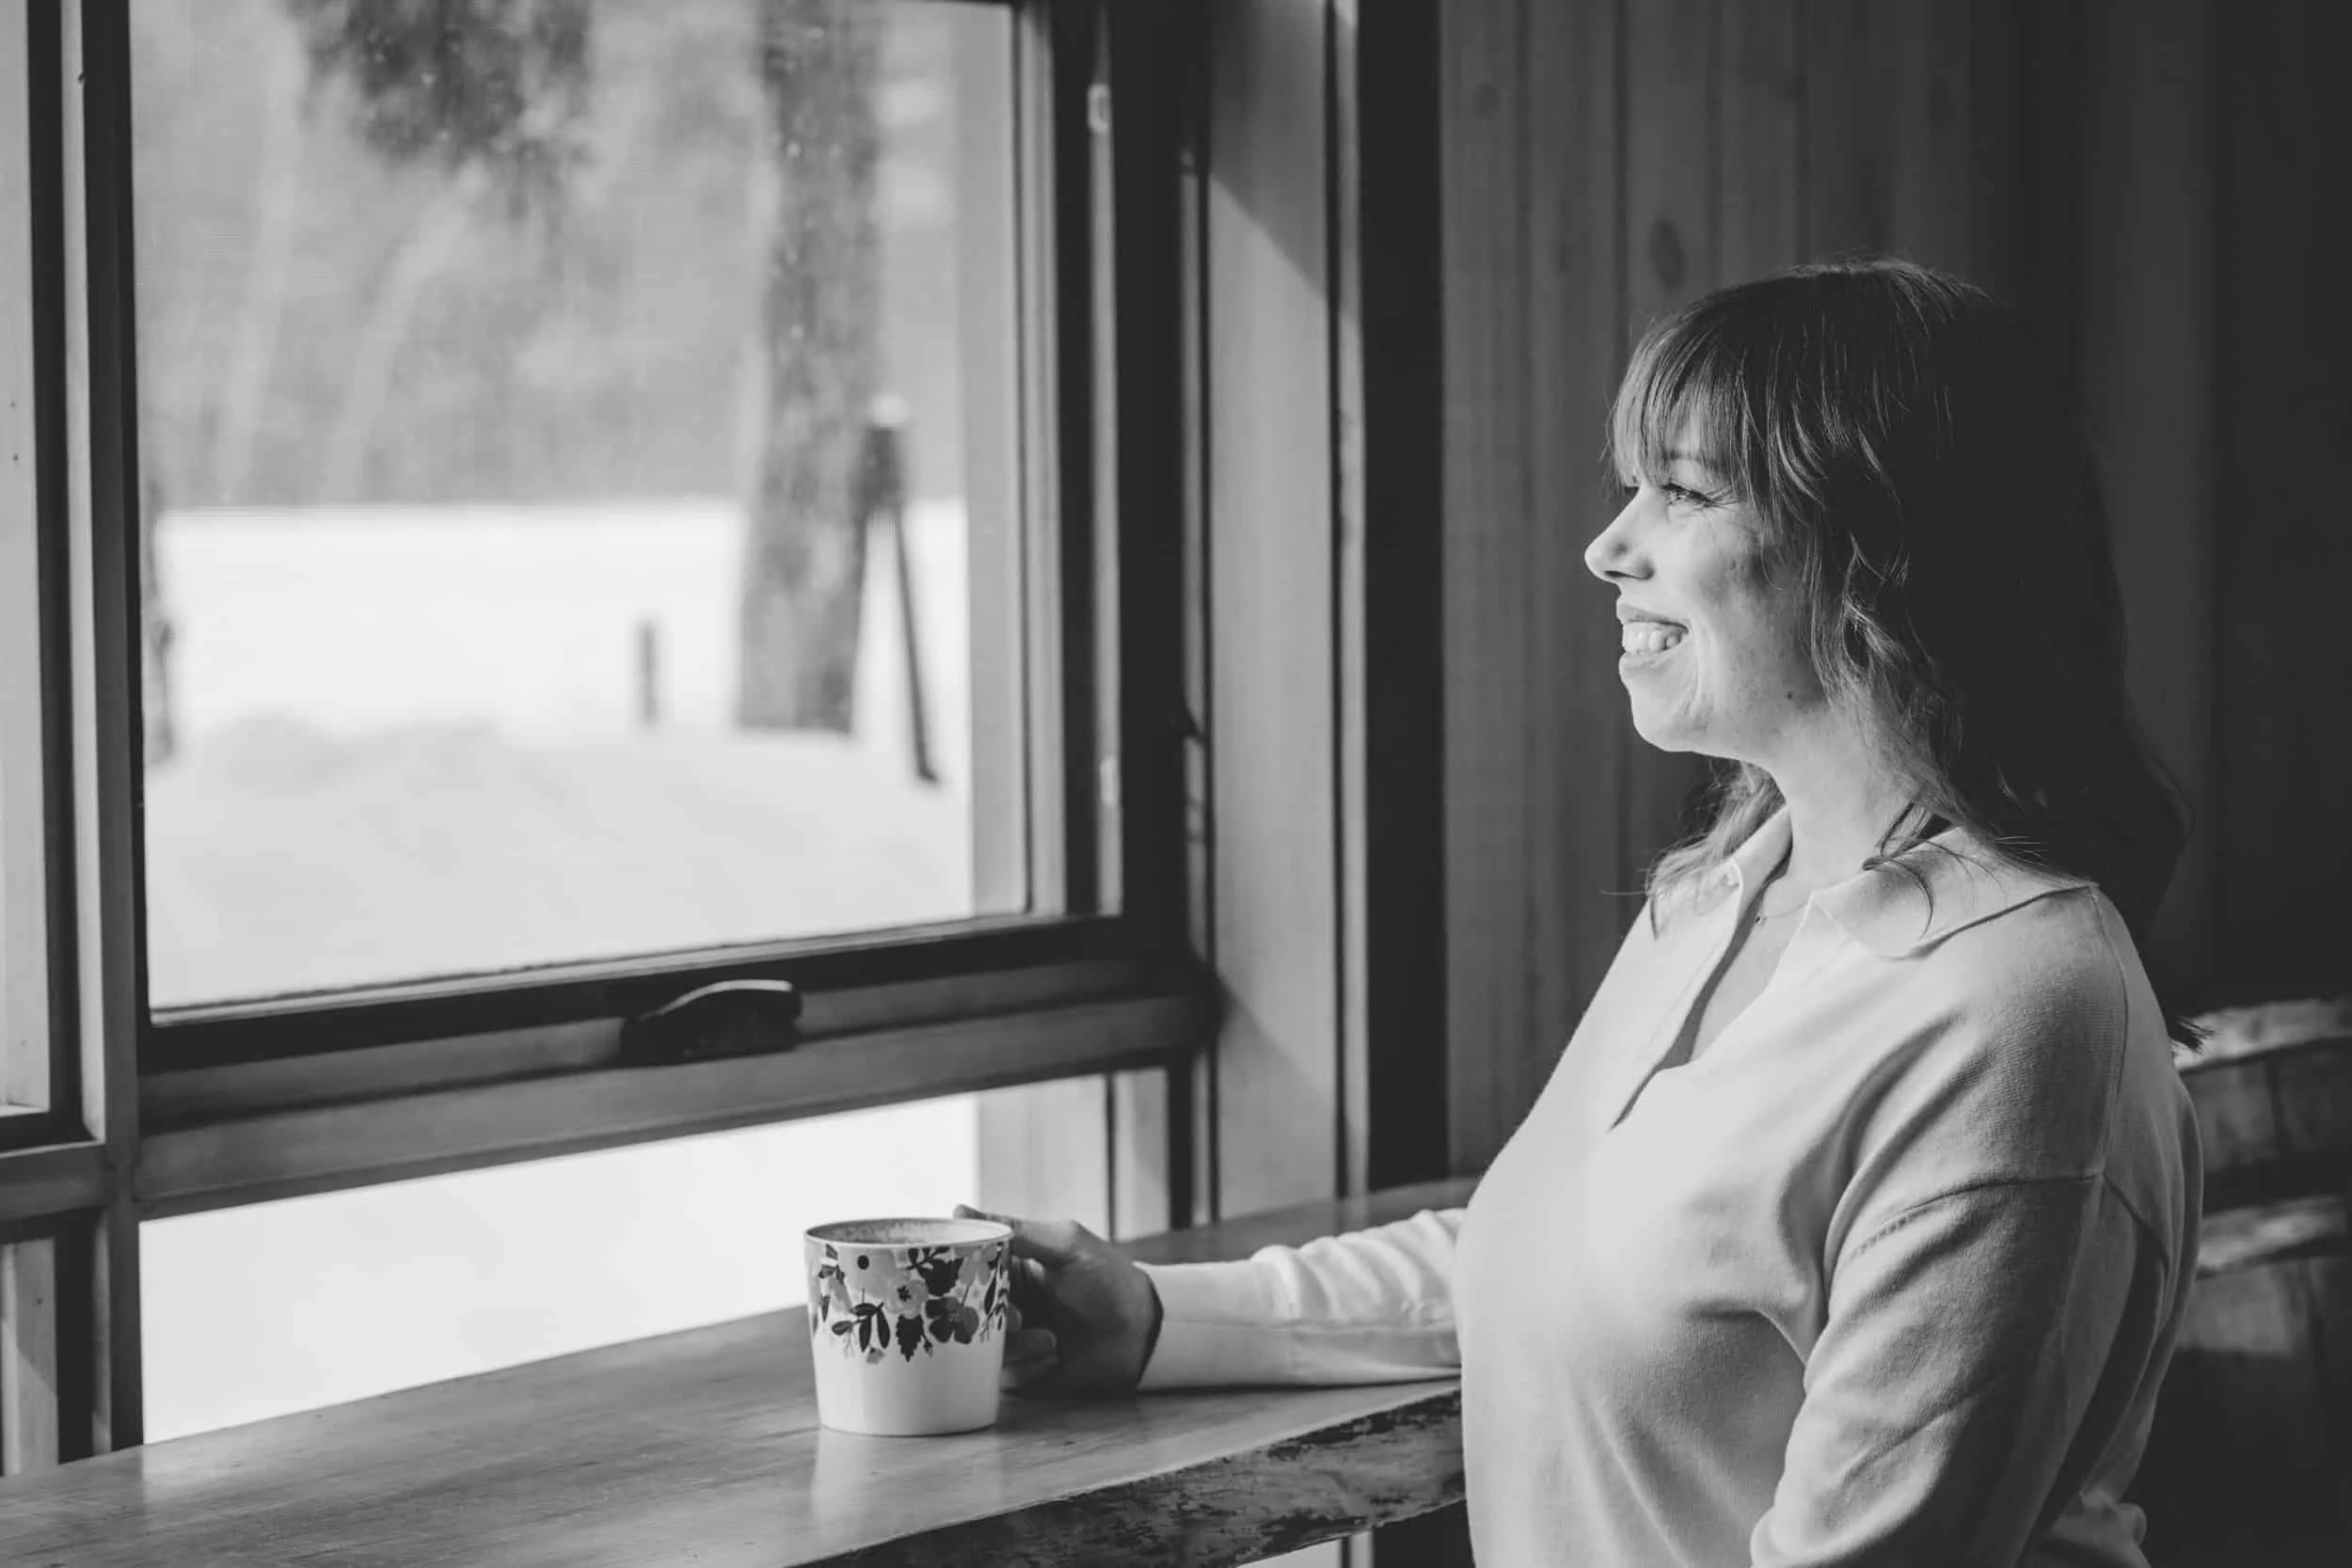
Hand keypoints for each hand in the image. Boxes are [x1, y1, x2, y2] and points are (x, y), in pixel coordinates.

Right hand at [954, 1204, 1163, 1394]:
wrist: (1141, 1330)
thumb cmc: (1108, 1278)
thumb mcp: (1065, 1245)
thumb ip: (1016, 1232)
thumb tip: (958, 1211)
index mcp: (1008, 1266)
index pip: (962, 1268)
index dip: (955, 1277)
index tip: (960, 1283)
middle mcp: (1003, 1300)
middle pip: (965, 1312)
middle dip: (985, 1319)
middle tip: (1017, 1318)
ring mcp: (1012, 1336)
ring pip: (981, 1348)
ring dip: (1015, 1346)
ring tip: (1051, 1339)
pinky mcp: (1024, 1369)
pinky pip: (1005, 1375)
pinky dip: (1029, 1367)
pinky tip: (1057, 1356)